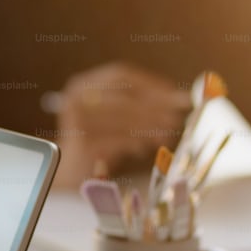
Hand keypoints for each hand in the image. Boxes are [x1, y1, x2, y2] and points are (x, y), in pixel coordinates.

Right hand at [54, 62, 190, 187]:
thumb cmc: (99, 145)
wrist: (69, 176)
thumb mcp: (120, 120)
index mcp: (82, 84)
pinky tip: (147, 147)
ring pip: (122, 117)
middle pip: (122, 94)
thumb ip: (144, 106)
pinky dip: (135, 142)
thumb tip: (181, 98)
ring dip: (149, 125)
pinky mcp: (79, 142)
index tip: (173, 93)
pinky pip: (116, 139)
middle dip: (154, 106)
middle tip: (176, 117)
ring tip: (167, 134)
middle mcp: (74, 96)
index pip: (120, 74)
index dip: (149, 82)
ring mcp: (74, 118)